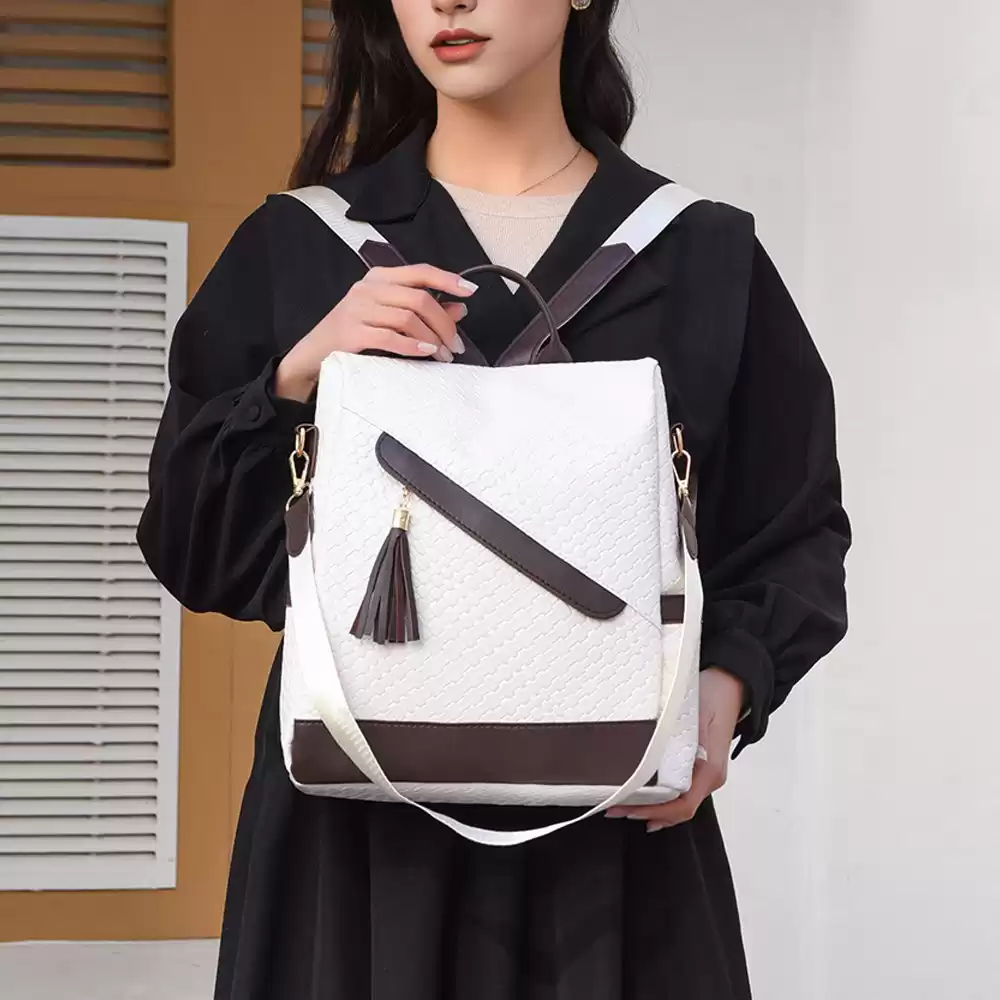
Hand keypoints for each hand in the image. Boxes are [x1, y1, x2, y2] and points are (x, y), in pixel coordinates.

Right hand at [274, 264, 477, 401]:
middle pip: (419, 298)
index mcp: (379, 278)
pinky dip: (412, 345)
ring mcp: (357, 309)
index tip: (471, 291)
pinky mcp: (351, 332)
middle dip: (444, 323)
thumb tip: (459, 309)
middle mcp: (368, 288)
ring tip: (442, 355)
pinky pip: (390, 336)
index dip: (448, 279)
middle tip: (455, 345)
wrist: (313, 356)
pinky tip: (425, 352)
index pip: (420, 272)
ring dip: (432, 339)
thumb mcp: (389, 319)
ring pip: (408, 317)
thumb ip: (423, 312)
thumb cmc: (353, 336)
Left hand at [606, 667, 744, 831]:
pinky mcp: (700, 767)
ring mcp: (706, 774)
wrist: (730, 683)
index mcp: (710, 769)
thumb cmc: (713, 695)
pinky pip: (680, 791)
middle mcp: (710, 778)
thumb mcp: (693, 714)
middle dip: (648, 813)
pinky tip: (644, 796)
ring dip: (653, 808)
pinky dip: (661, 798)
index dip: (654, 811)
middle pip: (679, 809)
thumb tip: (652, 758)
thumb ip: (677, 737)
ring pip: (679, 803)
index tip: (628, 808)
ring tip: (623, 806)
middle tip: (615, 809)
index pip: (682, 804)